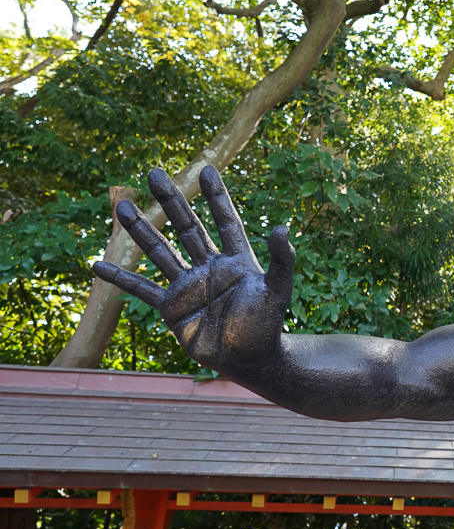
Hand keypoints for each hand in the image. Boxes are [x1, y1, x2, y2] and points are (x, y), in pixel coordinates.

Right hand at [93, 166, 294, 373]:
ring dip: (141, 230)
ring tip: (122, 207)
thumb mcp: (277, 291)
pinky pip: (141, 289)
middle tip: (154, 172)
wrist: (250, 360)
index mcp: (237, 260)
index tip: (207, 169)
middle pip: (187, 227)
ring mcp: (188, 286)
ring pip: (160, 251)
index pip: (226, 222)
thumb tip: (282, 228)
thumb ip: (282, 260)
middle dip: (171, 201)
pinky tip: (97, 265)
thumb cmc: (267, 326)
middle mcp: (210, 267)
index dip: (217, 197)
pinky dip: (120, 279)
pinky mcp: (171, 308)